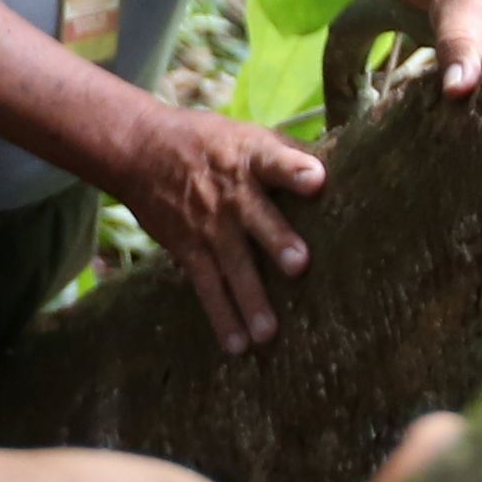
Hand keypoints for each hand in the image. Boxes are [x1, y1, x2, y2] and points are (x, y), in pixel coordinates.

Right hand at [89, 99, 325, 354]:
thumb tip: (341, 164)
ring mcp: (209, 225)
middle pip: (257, 218)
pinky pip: (207, 287)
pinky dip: (221, 317)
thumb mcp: (248, 135)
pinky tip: (238, 346)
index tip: (315, 180)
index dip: (294, 170)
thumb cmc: (210, 143)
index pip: (275, 160)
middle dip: (276, 240)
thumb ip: (289, 154)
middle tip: (299, 265)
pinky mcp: (189, 249)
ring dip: (249, 298)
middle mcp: (232, 193)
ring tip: (267, 332)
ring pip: (232, 264)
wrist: (140, 150)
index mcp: (252, 158)